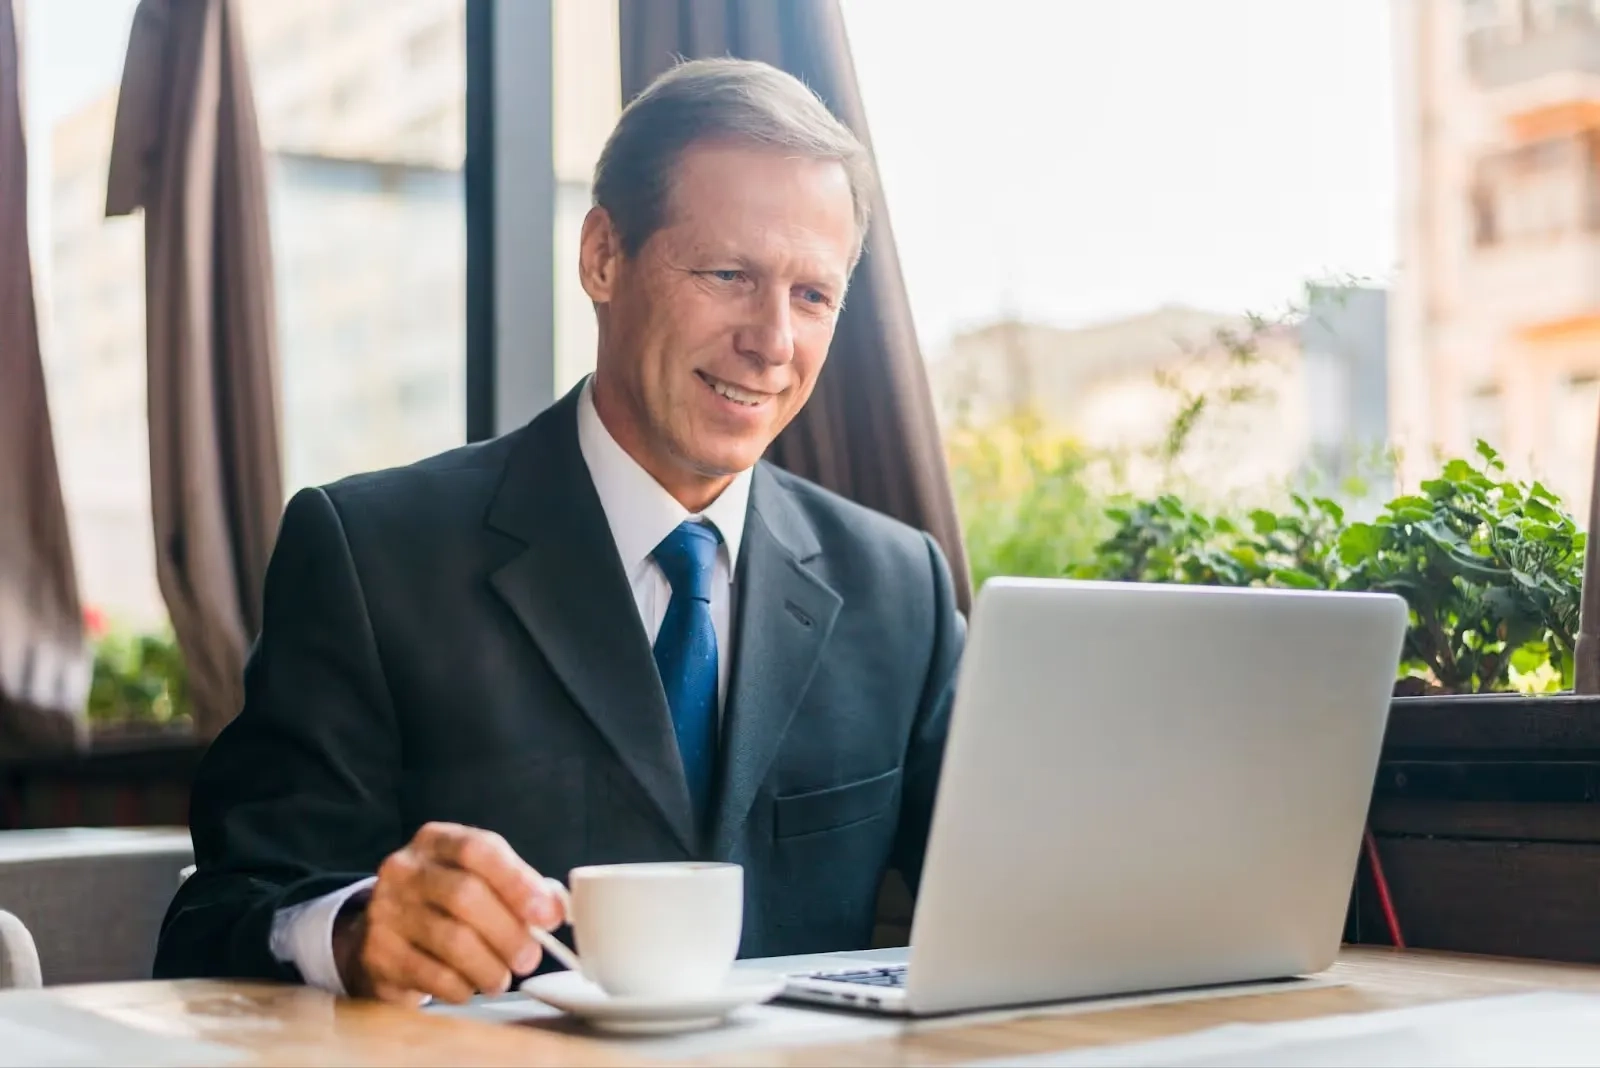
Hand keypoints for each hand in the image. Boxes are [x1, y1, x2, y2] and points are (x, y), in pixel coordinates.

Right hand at [333, 822, 564, 1004]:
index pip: (478, 849)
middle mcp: (404, 869)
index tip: (547, 914)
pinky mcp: (378, 953)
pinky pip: (432, 975)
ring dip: (489, 966)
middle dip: (508, 932)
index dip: (518, 882)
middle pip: (465, 896)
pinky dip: (462, 986)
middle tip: (529, 958)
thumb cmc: (444, 904)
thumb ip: (518, 887)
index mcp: (435, 841)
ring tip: (501, 978)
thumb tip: (554, 909)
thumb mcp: (477, 879)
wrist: (380, 934)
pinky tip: (469, 987)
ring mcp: (386, 910)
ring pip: (452, 940)